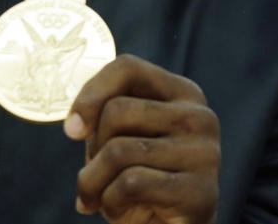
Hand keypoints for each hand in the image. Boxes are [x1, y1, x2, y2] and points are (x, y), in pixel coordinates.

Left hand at [64, 53, 219, 223]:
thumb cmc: (141, 180)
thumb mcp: (123, 137)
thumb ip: (106, 113)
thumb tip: (76, 124)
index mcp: (182, 93)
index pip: (128, 67)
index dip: (90, 93)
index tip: (72, 129)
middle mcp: (200, 117)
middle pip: (117, 111)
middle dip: (92, 148)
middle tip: (94, 173)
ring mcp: (205, 154)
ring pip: (118, 150)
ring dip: (93, 181)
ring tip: (97, 196)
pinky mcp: (200, 193)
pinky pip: (130, 183)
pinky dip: (110, 201)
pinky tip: (117, 210)